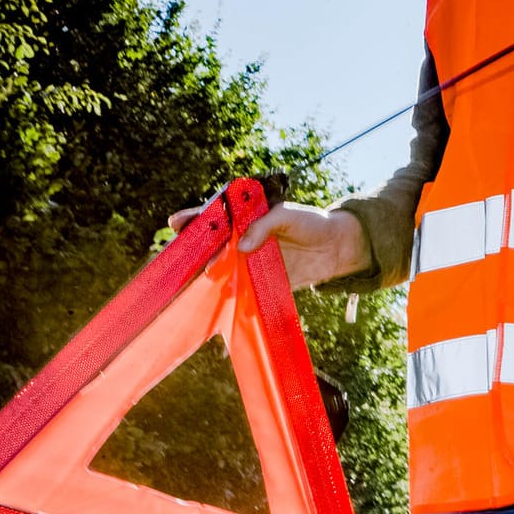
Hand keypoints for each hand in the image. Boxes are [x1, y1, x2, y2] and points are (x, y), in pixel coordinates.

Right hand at [167, 201, 370, 288]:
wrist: (335, 248)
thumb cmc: (311, 223)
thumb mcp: (287, 216)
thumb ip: (264, 225)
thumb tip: (241, 247)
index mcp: (246, 217)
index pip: (215, 216)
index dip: (195, 219)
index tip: (177, 223)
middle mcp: (242, 239)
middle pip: (211, 244)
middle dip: (194, 249)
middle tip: (180, 256)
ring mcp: (249, 261)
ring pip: (221, 267)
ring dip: (207, 273)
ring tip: (194, 277)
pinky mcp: (260, 280)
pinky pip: (240, 287)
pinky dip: (228, 293)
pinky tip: (217, 298)